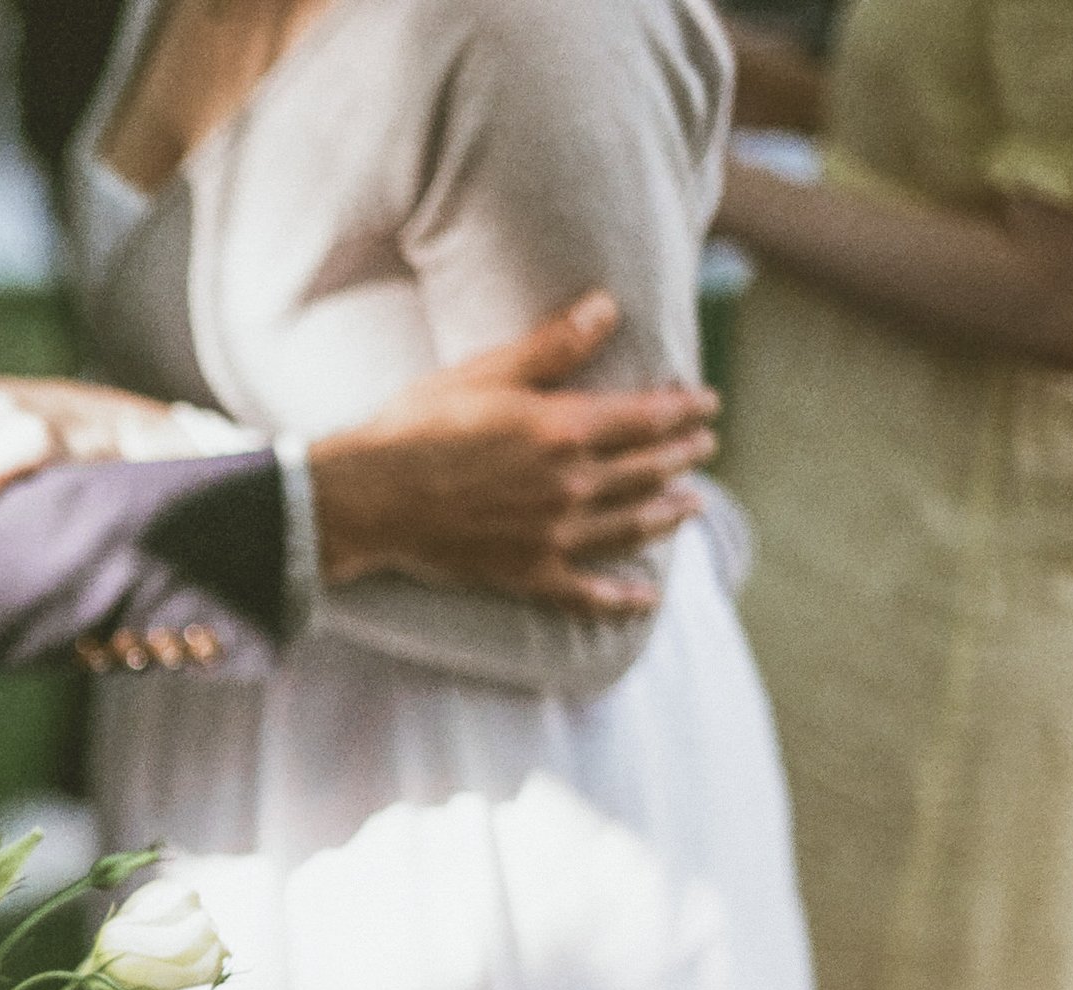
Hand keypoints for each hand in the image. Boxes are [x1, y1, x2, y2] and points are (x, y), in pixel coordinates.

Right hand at [308, 290, 719, 615]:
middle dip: (683, 456)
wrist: (366, 497)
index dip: (683, 410)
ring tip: (692, 505)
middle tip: (704, 448)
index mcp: (564, 430)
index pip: (646, 418)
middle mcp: (570, 486)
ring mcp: (552, 536)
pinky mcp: (526, 574)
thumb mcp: (485, 373)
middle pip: (647, 470)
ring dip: (669, 514)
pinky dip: (620, 598)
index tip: (707, 404)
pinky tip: (646, 598)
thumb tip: (607, 307)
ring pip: (630, 526)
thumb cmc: (416, 427)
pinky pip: (586, 592)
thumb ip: (552, 345)